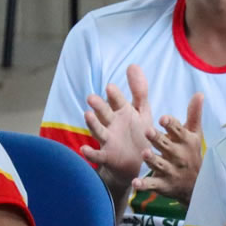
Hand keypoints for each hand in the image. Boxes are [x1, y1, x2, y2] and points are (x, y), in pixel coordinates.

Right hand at [81, 63, 155, 193]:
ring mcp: (108, 140)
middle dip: (99, 106)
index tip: (111, 87)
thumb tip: (132, 64)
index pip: (117, 101)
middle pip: (104, 113)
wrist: (138, 161)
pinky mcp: (107, 156)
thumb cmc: (139, 132)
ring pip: (98, 130)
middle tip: (92, 97)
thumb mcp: (141, 110)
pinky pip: (97, 155)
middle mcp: (112, 124)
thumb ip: (139, 90)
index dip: (114, 95)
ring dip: (92, 124)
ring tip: (87, 115)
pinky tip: (83, 149)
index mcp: (122, 111)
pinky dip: (90, 153)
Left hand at [132, 92, 204, 204]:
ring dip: (153, 160)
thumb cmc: (192, 152)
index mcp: (186, 141)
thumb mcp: (194, 134)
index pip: (179, 131)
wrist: (197, 184)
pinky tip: (135, 183)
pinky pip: (153, 185)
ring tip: (145, 153)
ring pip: (160, 165)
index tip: (163, 118)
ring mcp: (171, 171)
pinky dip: (144, 185)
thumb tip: (199, 93)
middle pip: (167, 146)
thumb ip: (193, 114)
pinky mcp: (163, 185)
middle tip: (148, 131)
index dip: (171, 125)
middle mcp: (179, 156)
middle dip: (158, 139)